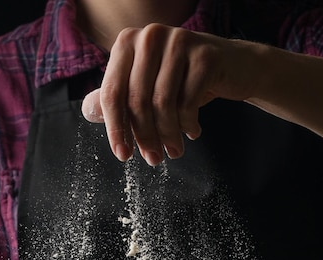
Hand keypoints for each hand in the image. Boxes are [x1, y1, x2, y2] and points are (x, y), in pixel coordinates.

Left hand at [82, 24, 257, 164]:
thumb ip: (118, 98)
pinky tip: (193, 131)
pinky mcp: (205, 55)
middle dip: (145, 137)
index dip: (115, 129)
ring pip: (163, 104)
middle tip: (154, 159)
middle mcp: (150, 37)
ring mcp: (179, 42)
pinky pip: (188, 103)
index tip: (123, 155)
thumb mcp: (147, 87)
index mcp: (128, 43)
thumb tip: (88, 111)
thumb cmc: (184, 81)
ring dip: (168, 136)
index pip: (112, 93)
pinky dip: (189, 125)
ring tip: (174, 151)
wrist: (234, 67)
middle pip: (137, 101)